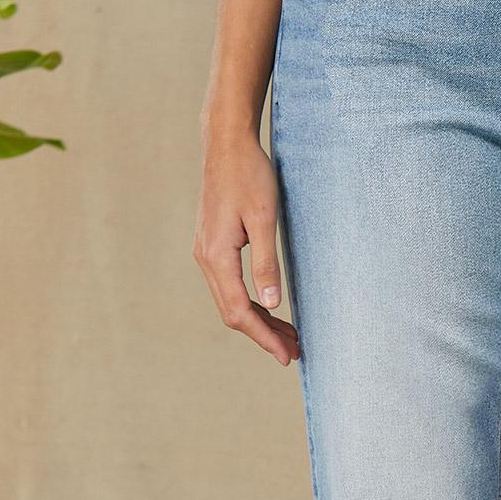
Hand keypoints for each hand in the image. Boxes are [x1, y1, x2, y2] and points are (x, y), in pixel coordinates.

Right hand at [194, 132, 299, 365]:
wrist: (227, 144)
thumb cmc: (249, 175)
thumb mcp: (264, 219)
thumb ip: (267, 263)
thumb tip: (271, 304)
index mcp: (217, 255)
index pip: (240, 311)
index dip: (264, 337)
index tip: (286, 355)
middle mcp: (206, 258)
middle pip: (233, 312)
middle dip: (263, 335)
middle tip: (294, 350)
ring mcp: (206, 252)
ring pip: (230, 301)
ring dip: (258, 321)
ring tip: (288, 335)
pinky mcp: (213, 246)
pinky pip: (229, 285)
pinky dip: (250, 303)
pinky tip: (270, 308)